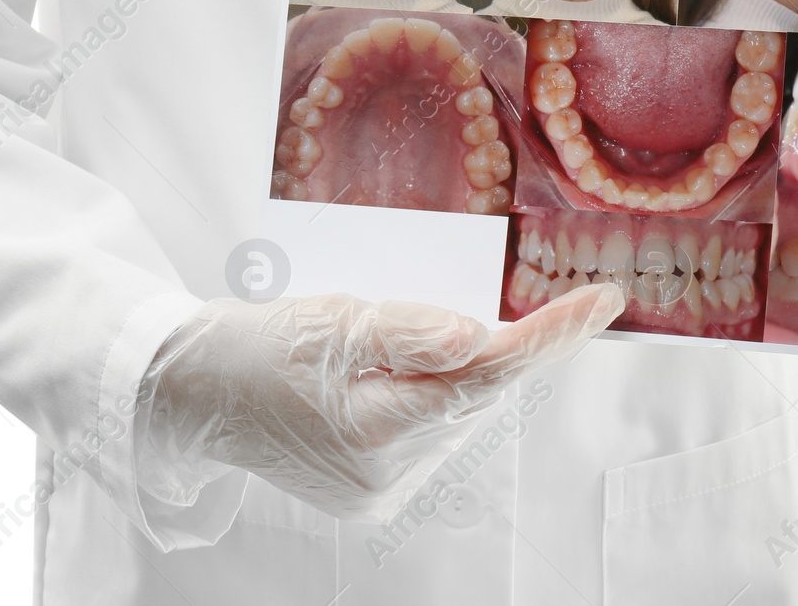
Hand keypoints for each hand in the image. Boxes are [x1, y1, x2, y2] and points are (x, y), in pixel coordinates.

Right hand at [138, 284, 622, 519]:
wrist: (192, 396)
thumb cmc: (257, 346)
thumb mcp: (331, 319)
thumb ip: (409, 330)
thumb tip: (480, 335)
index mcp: (375, 424)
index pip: (490, 370)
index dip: (552, 334)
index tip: (605, 302)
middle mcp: (386, 472)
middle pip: (476, 392)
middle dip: (483, 345)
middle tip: (439, 306)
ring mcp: (379, 491)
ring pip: (453, 413)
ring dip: (444, 373)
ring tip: (375, 347)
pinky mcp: (369, 496)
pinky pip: (425, 434)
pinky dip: (421, 398)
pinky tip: (376, 382)